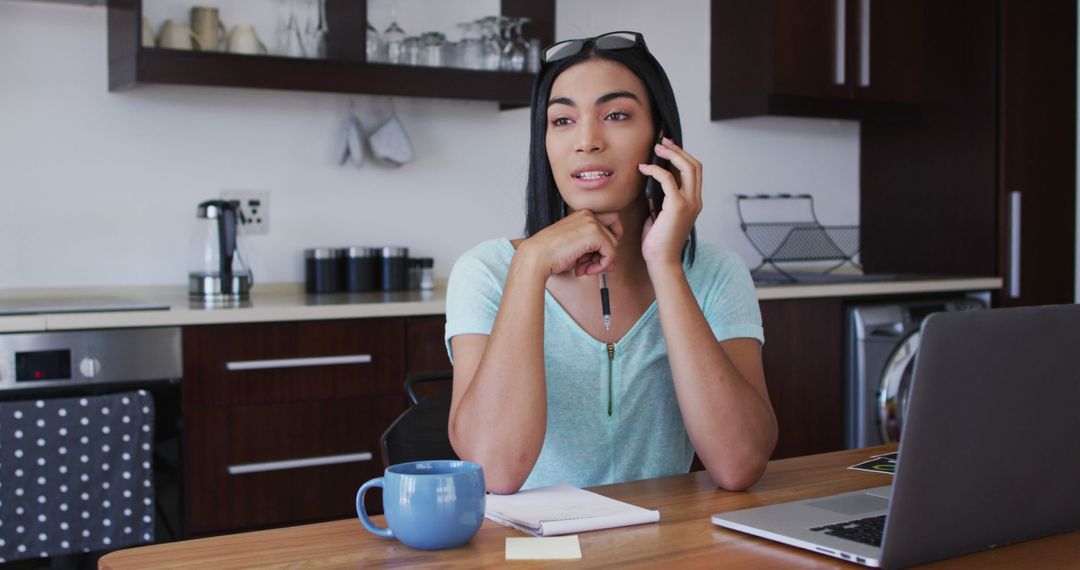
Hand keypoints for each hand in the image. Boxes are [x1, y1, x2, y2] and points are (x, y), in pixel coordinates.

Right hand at [520, 210, 622, 276]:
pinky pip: (611, 253)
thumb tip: (613, 263)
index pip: (609, 227)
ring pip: (613, 246)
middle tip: (589, 266)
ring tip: (583, 269)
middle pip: (613, 236)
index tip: (593, 258)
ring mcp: (592, 222)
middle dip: (604, 254)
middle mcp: (588, 215)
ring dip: (600, 262)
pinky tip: (585, 269)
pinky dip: (601, 266)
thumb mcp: (576, 249)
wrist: (537, 256)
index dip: (605, 245)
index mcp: (582, 215)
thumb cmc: (551, 254)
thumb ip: (595, 252)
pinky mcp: (595, 234)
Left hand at [638, 137, 702, 266]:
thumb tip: (653, 184)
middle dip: (678, 150)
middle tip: (662, 143)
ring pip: (687, 167)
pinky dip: (656, 170)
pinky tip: (644, 168)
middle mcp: (696, 201)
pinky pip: (668, 179)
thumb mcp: (662, 215)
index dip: (683, 156)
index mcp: (694, 202)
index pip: (695, 172)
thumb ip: (663, 200)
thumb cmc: (658, 242)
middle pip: (695, 165)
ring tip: (656, 149)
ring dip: (671, 154)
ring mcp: (689, 203)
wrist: (662, 261)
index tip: (668, 149)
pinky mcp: (678, 206)